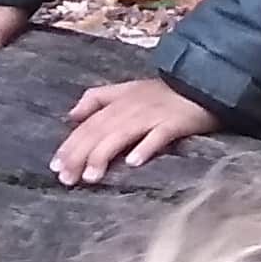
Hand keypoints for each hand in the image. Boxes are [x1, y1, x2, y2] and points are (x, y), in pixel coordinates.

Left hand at [53, 75, 218, 184]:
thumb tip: (71, 115)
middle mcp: (131, 108)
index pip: (88, 124)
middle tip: (66, 179)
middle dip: (80, 155)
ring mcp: (153, 116)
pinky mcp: (175, 123)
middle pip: (99, 132)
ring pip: (122, 135)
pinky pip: (158, 135)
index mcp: (118, 101)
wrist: (204, 83)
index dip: (70, 145)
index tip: (56, 166)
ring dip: (104, 155)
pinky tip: (134, 162)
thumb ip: (97, 99)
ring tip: (92, 176)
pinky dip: (146, 147)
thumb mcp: (127, 89)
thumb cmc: (165, 93)